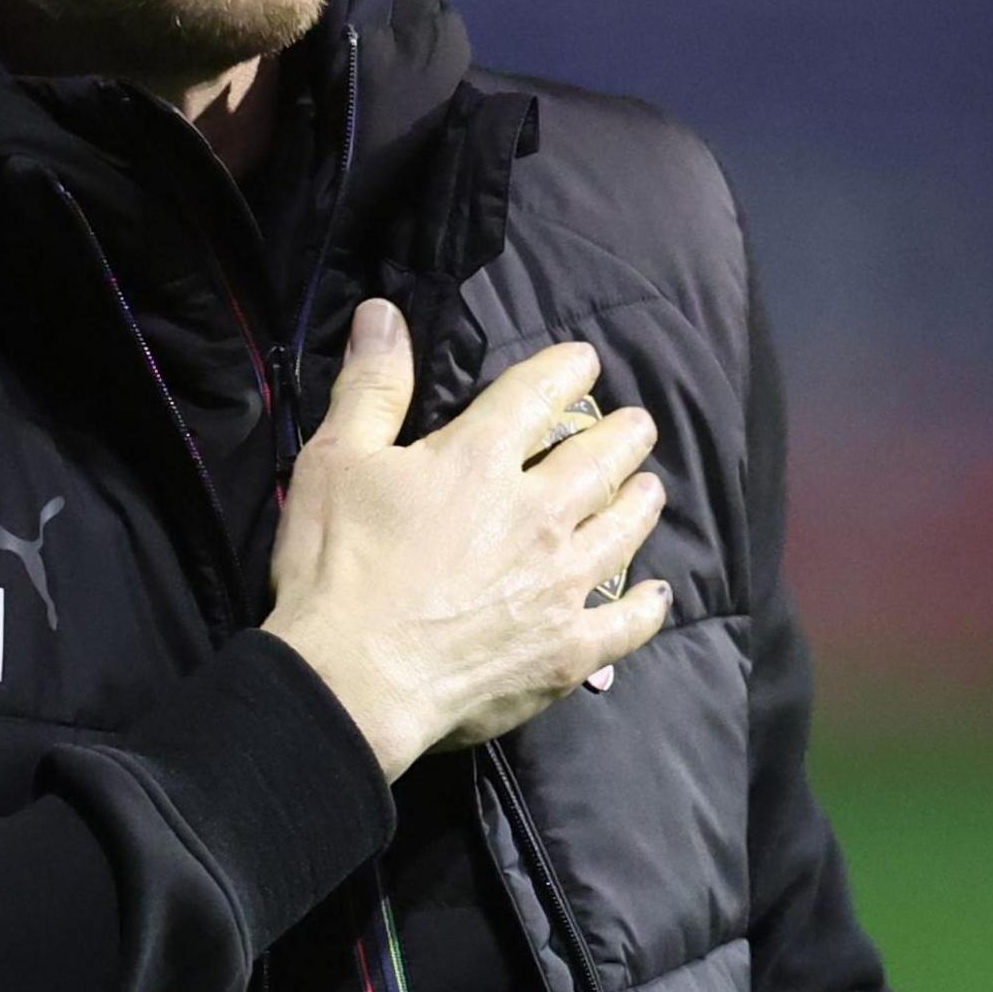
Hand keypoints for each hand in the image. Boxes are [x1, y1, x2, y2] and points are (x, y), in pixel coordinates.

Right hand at [261, 299, 675, 781]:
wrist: (351, 680)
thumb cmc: (336, 566)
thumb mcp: (336, 460)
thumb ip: (371, 385)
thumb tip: (386, 311)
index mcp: (480, 458)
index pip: (541, 393)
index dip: (569, 369)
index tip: (585, 362)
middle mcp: (538, 511)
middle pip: (601, 459)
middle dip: (624, 435)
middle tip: (637, 426)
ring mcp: (561, 583)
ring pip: (624, 530)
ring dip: (641, 503)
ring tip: (649, 489)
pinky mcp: (569, 650)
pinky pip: (627, 623)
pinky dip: (646, 605)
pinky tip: (656, 594)